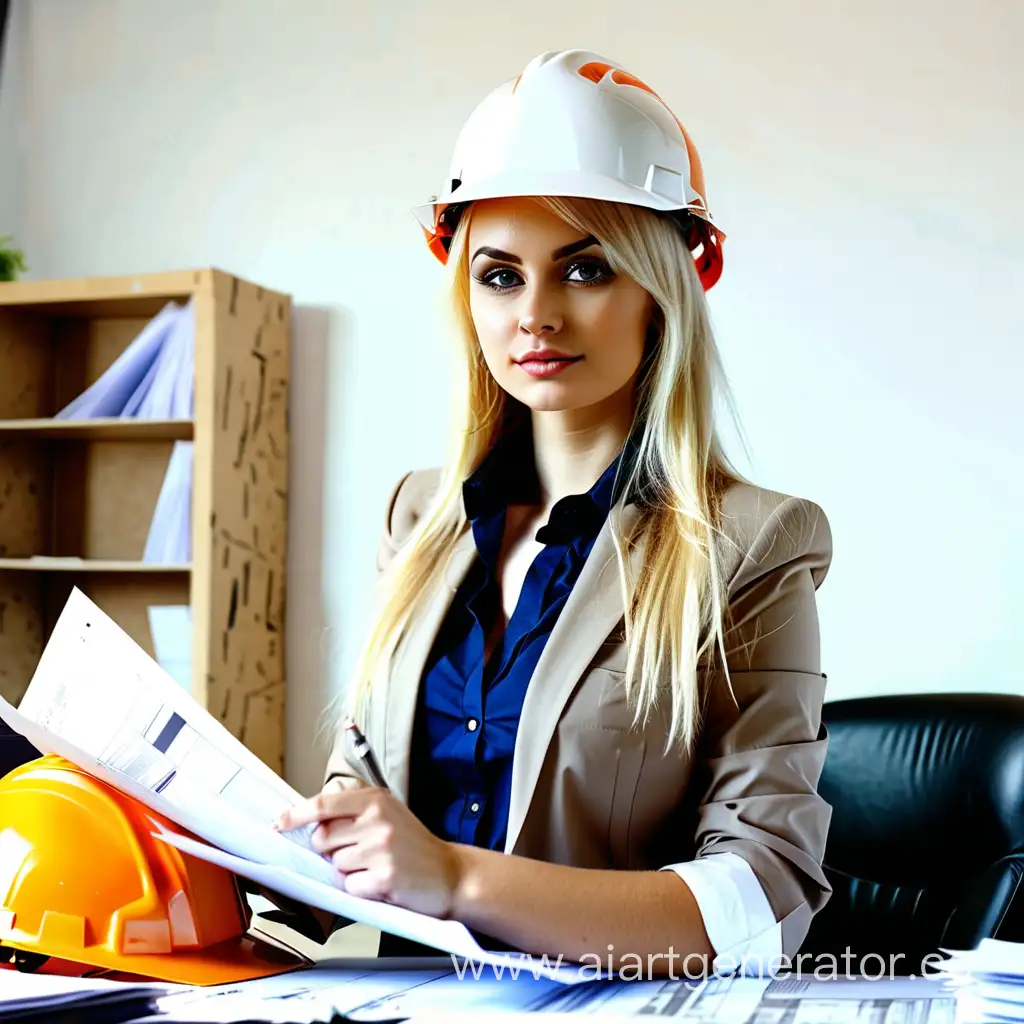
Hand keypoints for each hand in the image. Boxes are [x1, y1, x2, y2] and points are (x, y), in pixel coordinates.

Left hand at [274, 786, 460, 919]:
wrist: (450, 873)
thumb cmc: (413, 845)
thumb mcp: (387, 814)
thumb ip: (352, 813)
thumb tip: (310, 823)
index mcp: (375, 799)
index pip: (324, 804)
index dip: (297, 814)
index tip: (279, 822)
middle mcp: (377, 819)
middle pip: (322, 838)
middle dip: (331, 850)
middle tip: (358, 851)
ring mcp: (381, 848)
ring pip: (335, 864)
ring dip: (349, 870)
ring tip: (376, 865)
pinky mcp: (384, 877)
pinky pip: (349, 886)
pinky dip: (360, 888)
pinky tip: (381, 881)